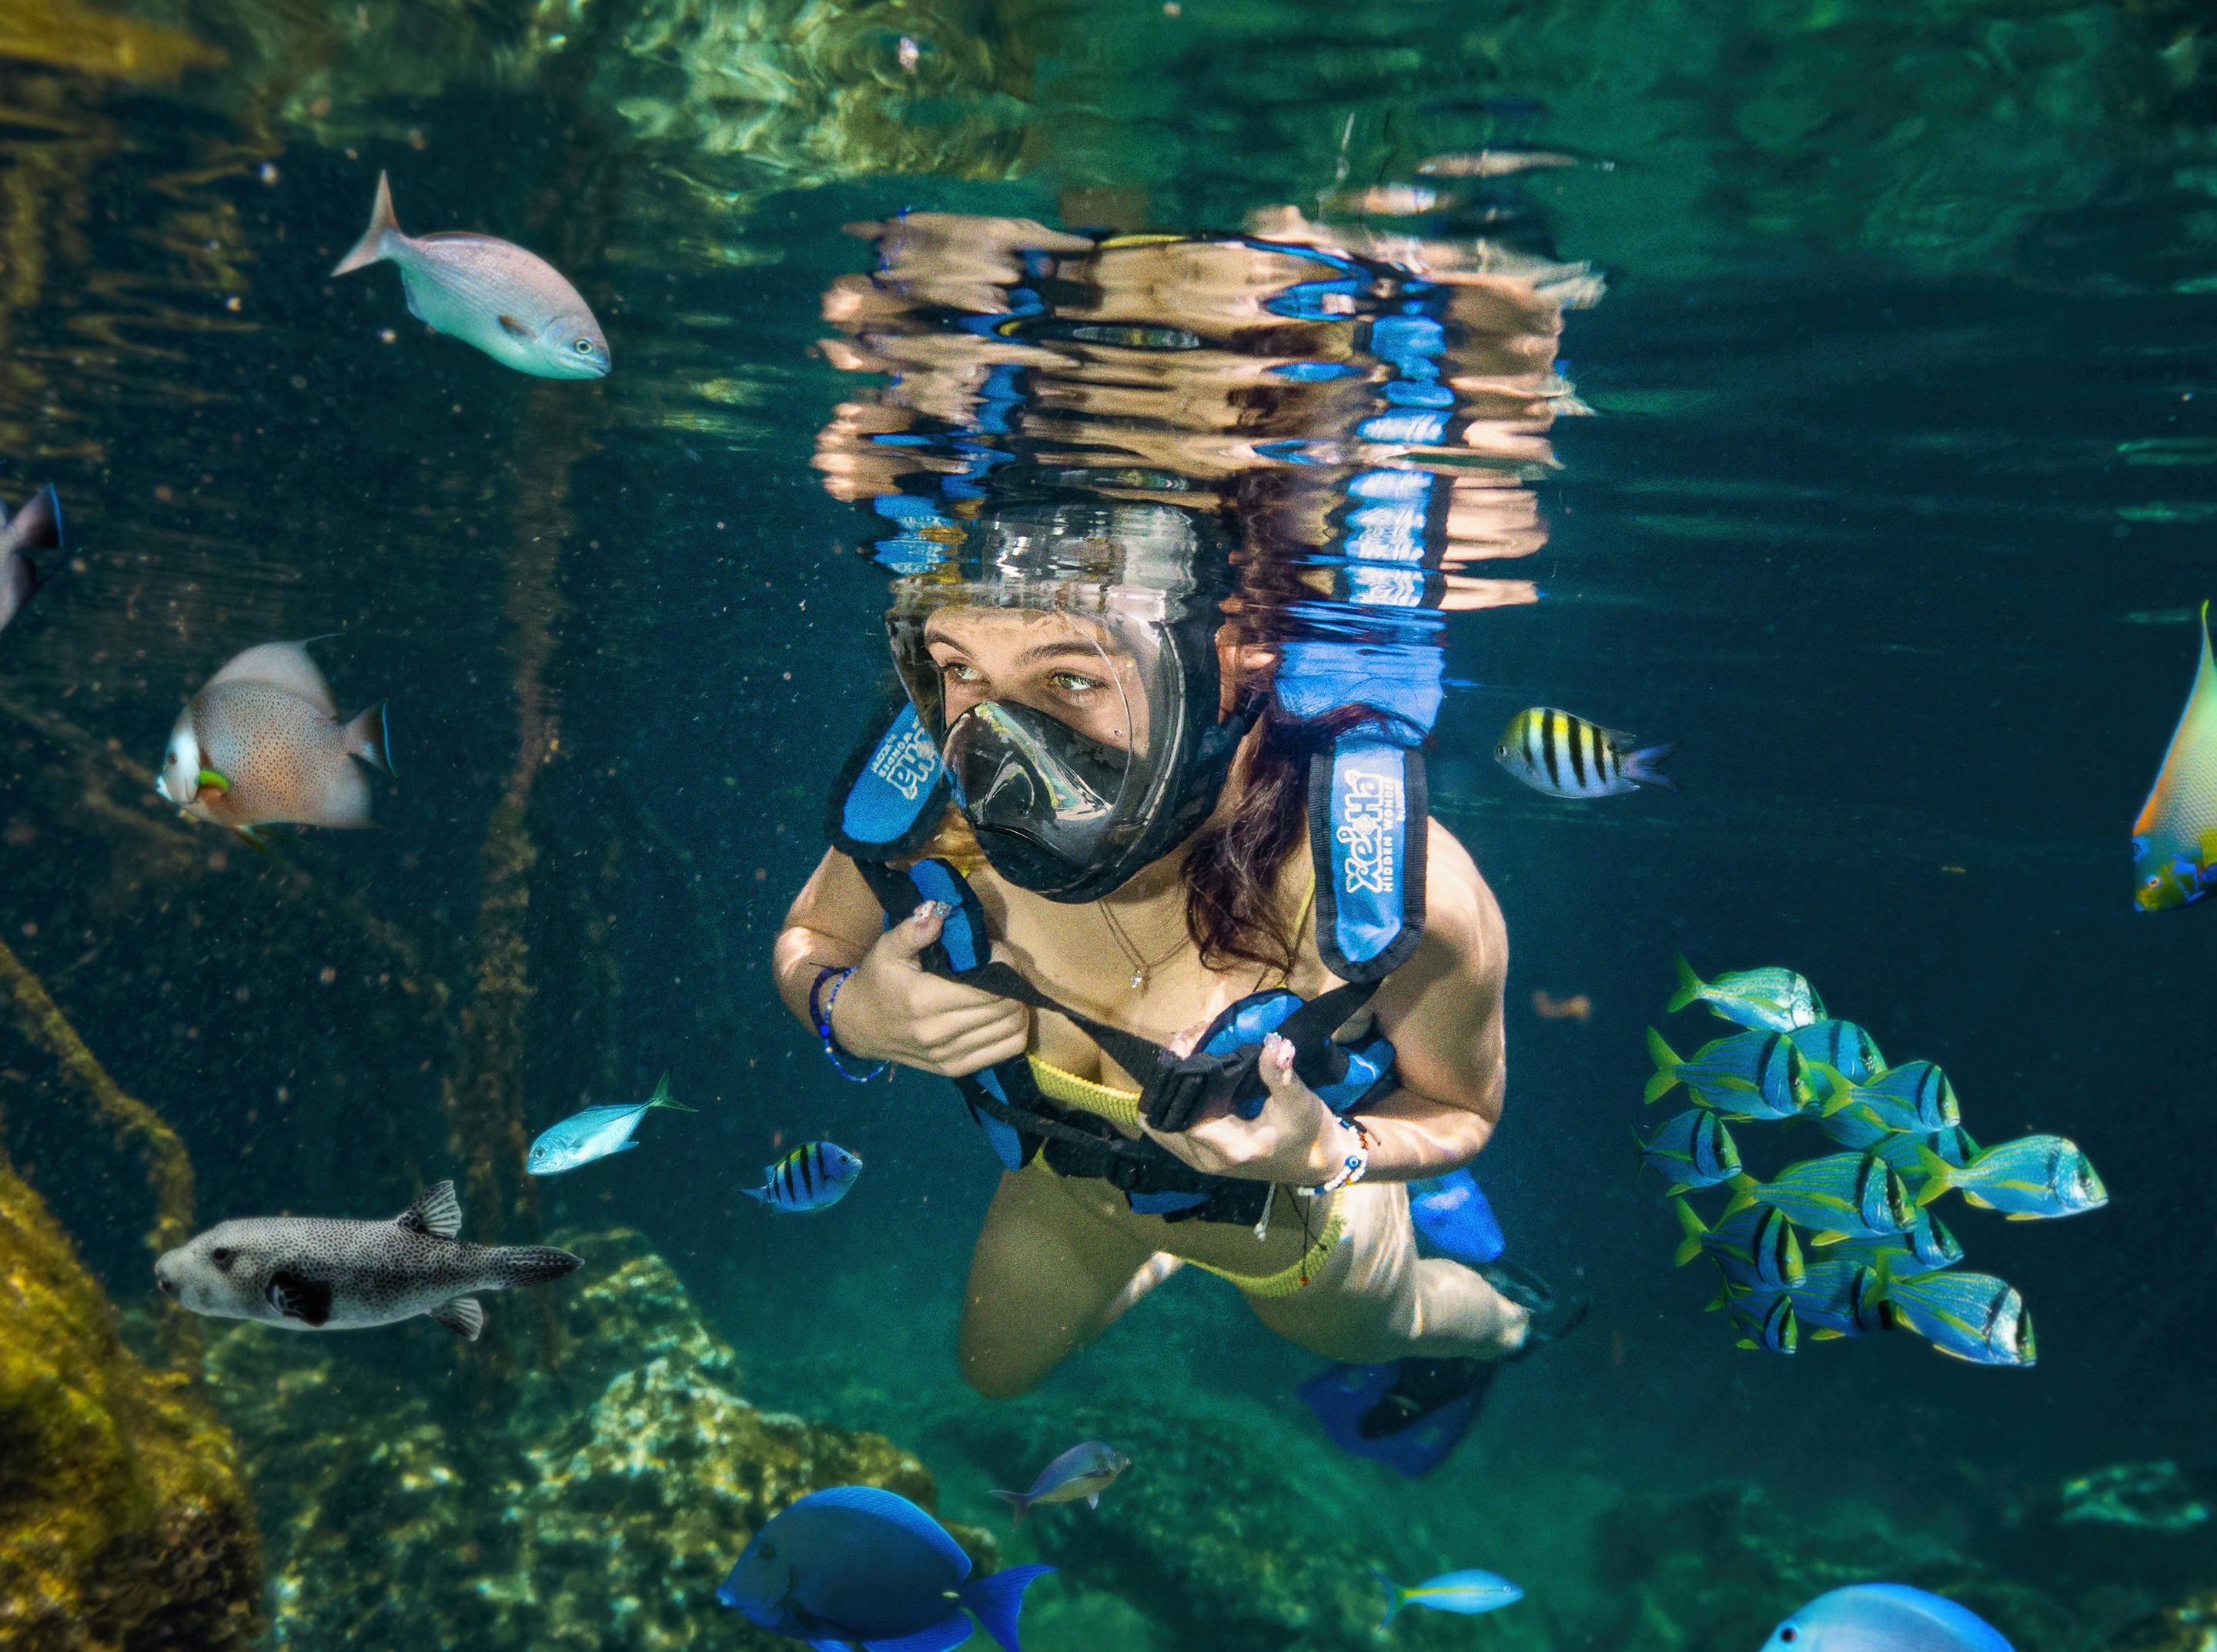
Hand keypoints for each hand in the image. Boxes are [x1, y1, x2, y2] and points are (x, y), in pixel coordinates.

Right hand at [828, 902, 1029, 1076]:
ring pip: (1012, 1029)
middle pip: (1006, 1008)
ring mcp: (949, 1055)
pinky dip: (1015, 1030)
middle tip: (1003, 967)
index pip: (989, 988)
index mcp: (925, 1000)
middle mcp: (940, 1032)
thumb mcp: (887, 949)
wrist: (857, 1026)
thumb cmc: (878, 982)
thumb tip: (939, 912)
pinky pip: (1007, 1051)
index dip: (1004, 965)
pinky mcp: (955, 1069)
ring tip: (1004, 989)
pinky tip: (1004, 1014)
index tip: (996, 951)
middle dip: (1013, 982)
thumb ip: (913, 930)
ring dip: (1017, 1005)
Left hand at [1139, 1032, 1337, 1184]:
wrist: (1316, 1163)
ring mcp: (1200, 1161)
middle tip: (1187, 1044)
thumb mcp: (1299, 1102)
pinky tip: (1187, 1079)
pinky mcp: (1200, 1157)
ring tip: (1185, 1056)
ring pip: (1161, 1124)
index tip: (1189, 1043)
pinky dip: (1172, 1104)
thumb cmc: (1309, 1133)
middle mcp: (1206, 1159)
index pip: (1184, 1111)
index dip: (1180, 1075)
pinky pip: (1170, 1130)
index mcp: (1229, 1147)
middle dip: (1170, 1078)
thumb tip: (1275, 1042)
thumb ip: (1281, 1075)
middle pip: (1165, 1117)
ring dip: (1167, 1091)